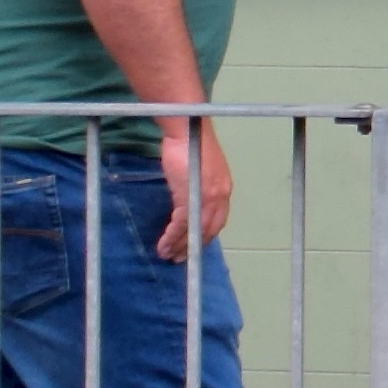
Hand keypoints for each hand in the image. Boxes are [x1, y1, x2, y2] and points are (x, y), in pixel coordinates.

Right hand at [152, 117, 238, 263]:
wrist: (185, 129)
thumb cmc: (188, 145)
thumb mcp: (198, 171)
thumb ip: (196, 188)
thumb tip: (187, 202)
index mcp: (224, 188)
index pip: (218, 219)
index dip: (206, 235)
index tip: (194, 246)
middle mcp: (221, 194)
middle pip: (209, 229)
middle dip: (194, 245)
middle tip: (180, 258)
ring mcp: (207, 195)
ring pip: (194, 230)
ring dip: (180, 245)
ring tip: (167, 255)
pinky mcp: (191, 195)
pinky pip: (181, 223)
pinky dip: (172, 236)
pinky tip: (163, 244)